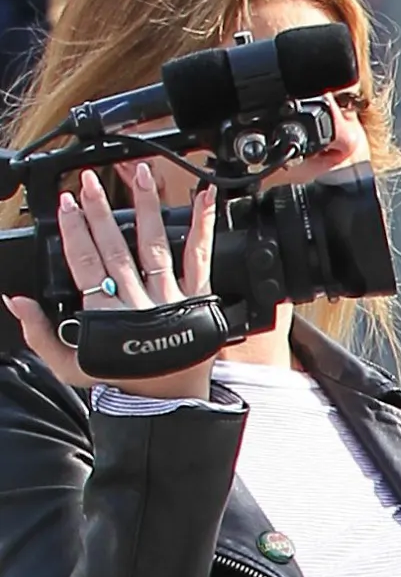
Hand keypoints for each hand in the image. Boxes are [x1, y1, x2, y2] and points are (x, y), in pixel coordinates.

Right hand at [4, 163, 220, 399]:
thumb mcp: (68, 364)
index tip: (66, 203)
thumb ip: (38, 332)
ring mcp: (170, 298)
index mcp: (104, 314)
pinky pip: (201, 258)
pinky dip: (203, 226)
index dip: (74, 230)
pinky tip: (206, 199)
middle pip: (115, 248)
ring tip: (141, 174)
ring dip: (147, 207)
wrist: (167, 402)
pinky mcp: (199, 298)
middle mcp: (137, 301)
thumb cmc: (118, 380)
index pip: (84, 263)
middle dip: (99, 211)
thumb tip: (15, 300)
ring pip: (155, 246)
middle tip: (89, 180)